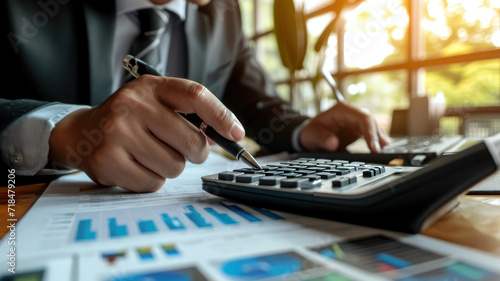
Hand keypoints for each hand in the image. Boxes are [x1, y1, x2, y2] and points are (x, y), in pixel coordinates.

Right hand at [48, 75, 244, 191]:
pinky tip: (136, 165)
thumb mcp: (156, 104)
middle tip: (184, 150)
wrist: (83, 133)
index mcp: (151, 87)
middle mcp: (133, 105)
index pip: (195, 95)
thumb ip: (190, 116)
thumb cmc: (130, 119)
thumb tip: (228, 135)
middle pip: (192, 141)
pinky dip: (151, 180)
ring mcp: (118, 133)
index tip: (237, 134)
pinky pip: (153, 183)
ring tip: (150, 155)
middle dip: (196, 153)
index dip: (222, 116)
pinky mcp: (109, 161)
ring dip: (170, 167)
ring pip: (175, 166)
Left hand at [299, 102, 389, 152]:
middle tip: (380, 150)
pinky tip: (381, 148)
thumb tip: (333, 144)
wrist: (311, 134)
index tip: (373, 146)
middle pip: (370, 121)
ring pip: (373, 126)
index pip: (362, 117)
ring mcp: (356, 120)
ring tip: (385, 149)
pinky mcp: (358, 128)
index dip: (370, 131)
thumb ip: (321, 139)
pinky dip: (376, 140)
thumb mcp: (312, 135)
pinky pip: (371, 132)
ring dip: (379, 137)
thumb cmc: (311, 132)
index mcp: (342, 110)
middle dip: (377, 135)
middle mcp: (351, 113)